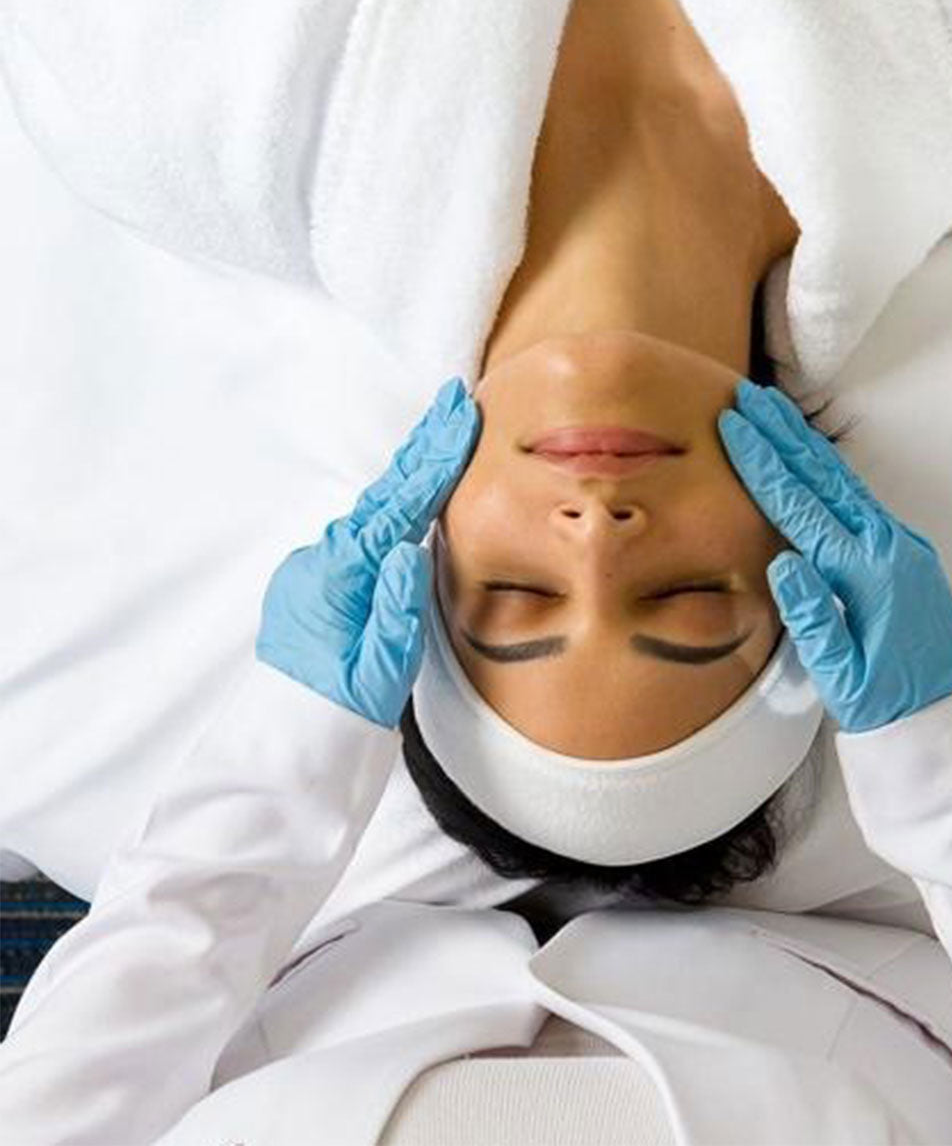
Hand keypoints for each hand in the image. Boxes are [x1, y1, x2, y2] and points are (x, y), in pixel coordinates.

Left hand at [255, 376, 478, 727]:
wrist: (284, 753)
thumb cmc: (340, 717)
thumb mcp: (379, 674)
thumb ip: (396, 610)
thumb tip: (409, 549)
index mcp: (342, 579)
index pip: (400, 507)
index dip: (435, 461)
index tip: (461, 417)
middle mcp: (323, 564)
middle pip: (383, 495)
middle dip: (423, 449)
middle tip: (455, 402)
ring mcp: (314, 573)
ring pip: (371, 513)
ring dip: (408, 474)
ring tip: (441, 438)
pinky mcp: (316, 587)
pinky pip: (360, 534)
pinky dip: (389, 506)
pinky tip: (406, 497)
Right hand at [718, 379, 951, 731]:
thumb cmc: (891, 704)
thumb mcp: (843, 679)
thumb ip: (812, 618)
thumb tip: (782, 560)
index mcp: (865, 574)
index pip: (800, 507)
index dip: (762, 464)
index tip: (732, 426)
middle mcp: (887, 547)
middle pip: (822, 477)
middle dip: (782, 434)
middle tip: (747, 395)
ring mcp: (901, 545)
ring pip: (843, 482)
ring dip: (804, 444)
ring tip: (773, 412)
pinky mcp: (906, 552)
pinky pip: (858, 498)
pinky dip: (827, 470)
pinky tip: (811, 458)